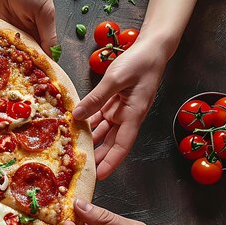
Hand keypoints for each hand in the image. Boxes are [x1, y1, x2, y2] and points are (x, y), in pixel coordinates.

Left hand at [72, 38, 168, 179]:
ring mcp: (120, 111)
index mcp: (134, 115)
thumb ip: (96, 98)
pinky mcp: (113, 103)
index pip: (122, 145)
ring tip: (75, 152)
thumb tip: (77, 115)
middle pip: (111, 143)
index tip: (100, 175)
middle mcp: (127, 117)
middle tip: (81, 169)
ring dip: (91, 141)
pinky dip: (88, 123)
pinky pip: (99, 118)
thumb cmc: (140, 63)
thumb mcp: (115, 79)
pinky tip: (75, 128)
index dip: (111, 162)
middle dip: (99, 157)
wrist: (151, 49)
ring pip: (104, 132)